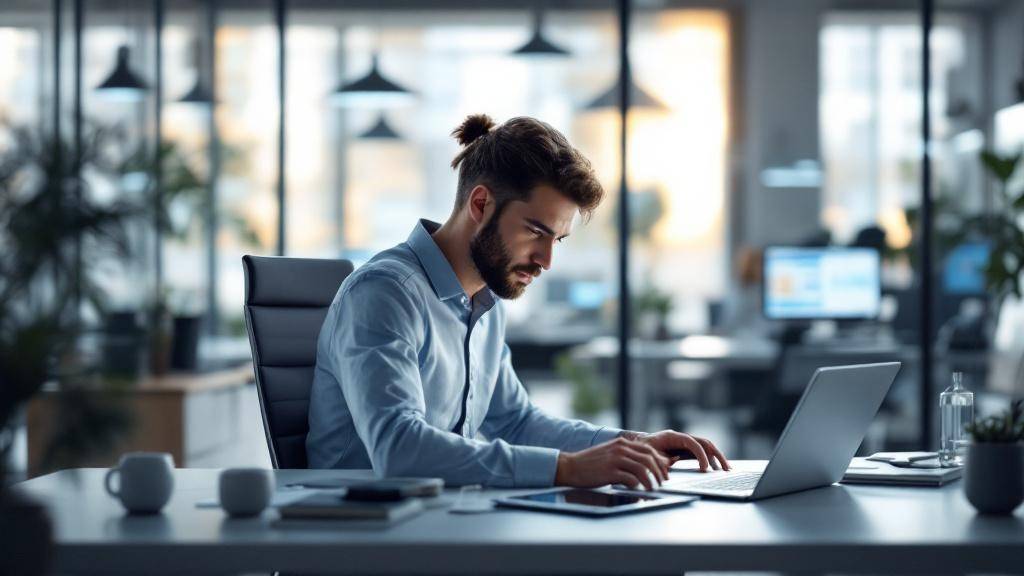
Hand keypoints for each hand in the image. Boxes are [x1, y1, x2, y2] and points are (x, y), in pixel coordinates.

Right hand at [554, 437, 670, 489]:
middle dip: (659, 472)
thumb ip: (626, 457)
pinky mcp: (610, 471)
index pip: (649, 451)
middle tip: (662, 483)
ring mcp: (615, 459)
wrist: (570, 466)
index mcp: (622, 443)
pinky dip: (638, 486)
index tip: (664, 473)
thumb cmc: (590, 464)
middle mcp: (620, 448)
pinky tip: (638, 491)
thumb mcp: (610, 454)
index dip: (660, 462)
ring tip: (652, 489)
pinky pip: (630, 479)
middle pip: (649, 459)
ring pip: (642, 469)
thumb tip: (645, 467)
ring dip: (651, 481)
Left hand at [628, 430, 730, 471]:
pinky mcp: (685, 450)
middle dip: (716, 454)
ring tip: (725, 469)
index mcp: (672, 436)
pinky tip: (716, 468)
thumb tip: (671, 466)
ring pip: (705, 447)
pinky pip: (700, 453)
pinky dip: (709, 459)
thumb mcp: (648, 455)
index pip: (692, 442)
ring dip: (716, 457)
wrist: (636, 447)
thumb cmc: (641, 450)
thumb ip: (660, 460)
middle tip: (725, 468)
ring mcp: (684, 443)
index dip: (700, 454)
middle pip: (704, 442)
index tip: (704, 468)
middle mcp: (680, 437)